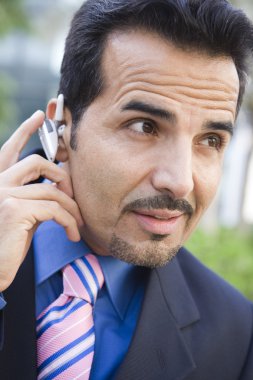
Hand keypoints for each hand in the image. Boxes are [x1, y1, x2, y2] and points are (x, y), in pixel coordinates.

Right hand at [0, 111, 82, 291]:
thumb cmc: (12, 241)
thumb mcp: (27, 213)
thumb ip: (36, 194)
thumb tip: (59, 183)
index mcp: (0, 181)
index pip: (10, 149)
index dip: (25, 130)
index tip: (40, 115)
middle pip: (37, 163)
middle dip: (61, 175)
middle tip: (72, 191)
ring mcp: (3, 193)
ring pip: (52, 190)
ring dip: (71, 208)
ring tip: (77, 223)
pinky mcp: (14, 209)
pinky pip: (55, 208)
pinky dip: (69, 221)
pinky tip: (72, 234)